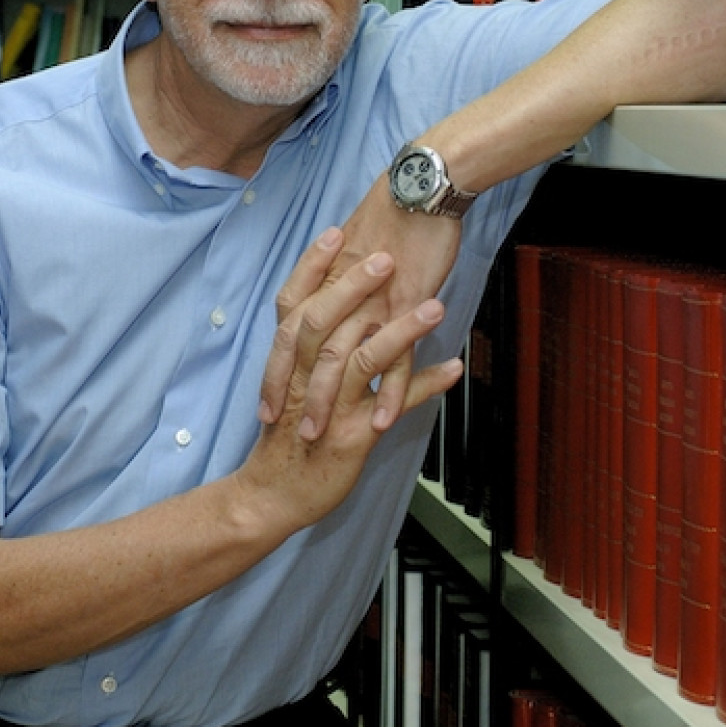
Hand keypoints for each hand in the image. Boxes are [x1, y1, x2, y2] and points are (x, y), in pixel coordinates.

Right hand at [242, 230, 462, 533]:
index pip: (294, 301)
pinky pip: (391, 406)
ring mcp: (328, 405)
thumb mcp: (295, 383)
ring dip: (401, 330)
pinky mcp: (351, 435)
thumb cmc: (288, 435)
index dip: (313, 265)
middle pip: (324, 319)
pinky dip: (423, 386)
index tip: (338, 231)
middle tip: (387, 256)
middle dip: (355, 285)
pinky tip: (453, 368)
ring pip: (361, 358)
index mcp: (289, 359)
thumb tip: (342, 304)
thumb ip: (314, 345)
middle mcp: (303, 376)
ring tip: (435, 307)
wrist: (272, 496)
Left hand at [259, 177, 460, 438]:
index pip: (288, 329)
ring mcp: (372, 302)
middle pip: (309, 351)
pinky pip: (396, 357)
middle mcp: (340, 293)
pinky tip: (381, 420)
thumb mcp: (354, 246)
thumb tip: (329, 294)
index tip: (269, 403)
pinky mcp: (405, 306)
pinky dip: (388, 393)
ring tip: (327, 436)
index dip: (277, 368)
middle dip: (298, 395)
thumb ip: (337, 276)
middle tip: (292, 432)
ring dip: (333, 402)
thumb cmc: (390, 214)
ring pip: (344, 359)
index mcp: (324, 279)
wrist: (419, 190)